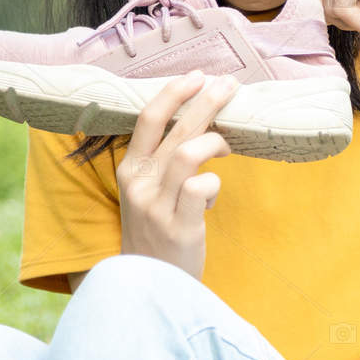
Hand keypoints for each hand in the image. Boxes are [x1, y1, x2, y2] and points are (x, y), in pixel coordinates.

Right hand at [115, 72, 234, 281]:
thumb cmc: (155, 233)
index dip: (173, 92)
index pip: (149, 119)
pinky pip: (202, 188)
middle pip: (176, 128)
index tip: (197, 76)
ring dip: (216, 142)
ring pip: (190, 153)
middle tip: (230, 85)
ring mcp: (157, 205)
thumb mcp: (147, 193)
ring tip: (227, 148)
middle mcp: (139, 183)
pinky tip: (210, 198)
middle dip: (207, 101)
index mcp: (129, 169)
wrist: (147, 283)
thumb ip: (163, 163)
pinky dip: (214, 185)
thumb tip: (199, 125)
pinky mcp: (178, 227)